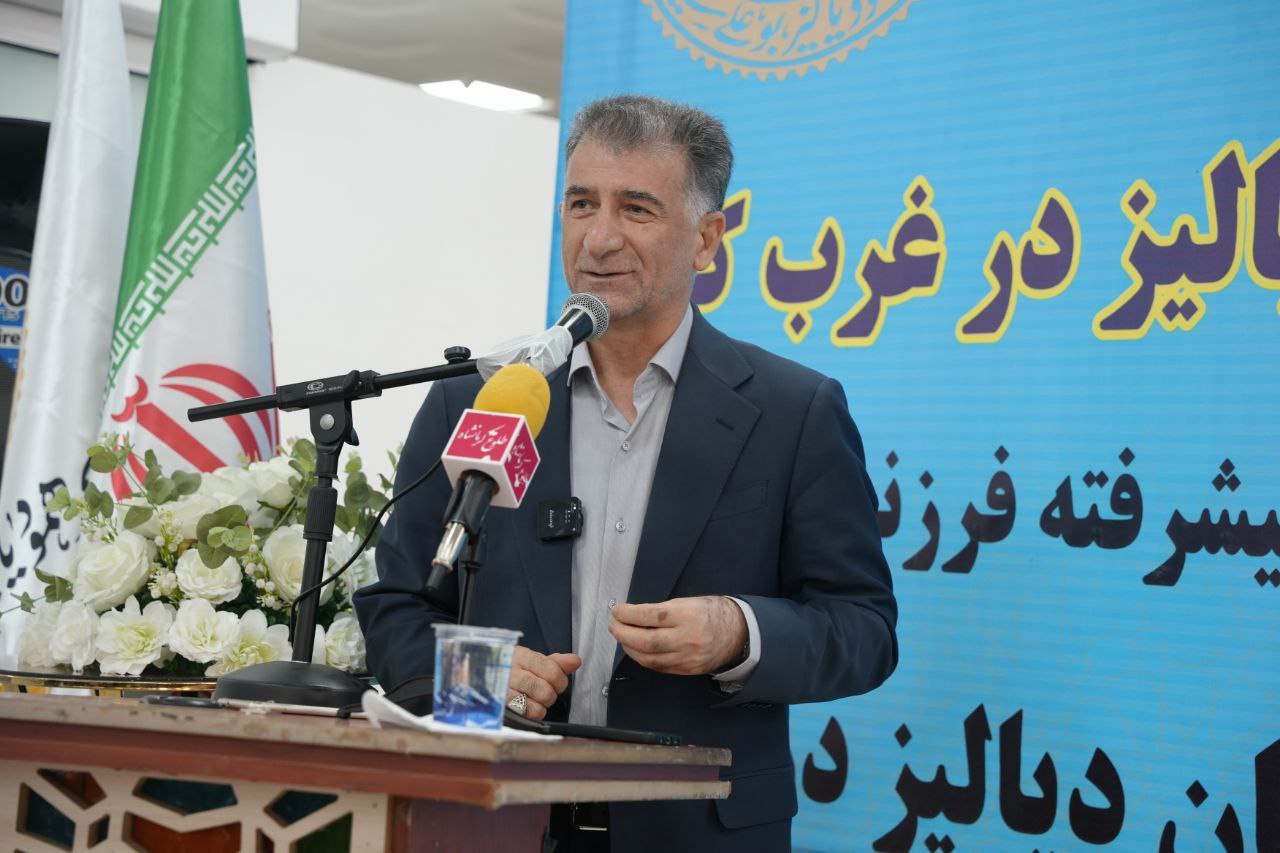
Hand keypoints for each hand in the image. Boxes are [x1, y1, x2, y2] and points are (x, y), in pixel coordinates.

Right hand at [505, 646, 580, 719]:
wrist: (477, 674)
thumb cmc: (511, 668)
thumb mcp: (531, 660)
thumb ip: (555, 662)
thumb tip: (575, 661)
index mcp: (521, 656)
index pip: (551, 669)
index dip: (560, 680)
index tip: (558, 683)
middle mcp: (510, 671)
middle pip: (545, 689)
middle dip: (551, 695)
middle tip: (547, 693)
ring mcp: (502, 690)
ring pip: (535, 705)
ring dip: (542, 706)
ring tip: (537, 701)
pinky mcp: (498, 707)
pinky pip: (523, 715)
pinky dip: (531, 714)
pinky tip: (528, 708)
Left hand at [609, 596, 746, 675]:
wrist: (738, 634)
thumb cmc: (711, 612)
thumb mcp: (689, 602)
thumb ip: (662, 610)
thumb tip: (633, 616)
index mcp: (687, 615)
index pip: (650, 616)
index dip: (628, 614)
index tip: (616, 610)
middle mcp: (686, 639)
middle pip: (646, 641)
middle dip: (623, 633)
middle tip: (614, 625)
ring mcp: (686, 658)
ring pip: (648, 658)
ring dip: (629, 648)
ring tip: (621, 637)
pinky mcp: (686, 670)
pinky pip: (657, 667)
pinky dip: (642, 658)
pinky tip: (636, 650)